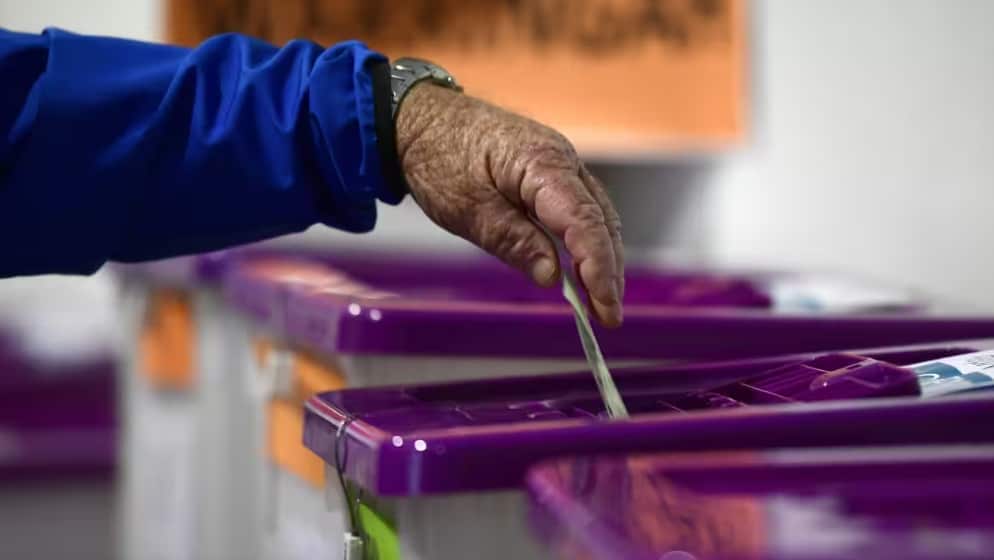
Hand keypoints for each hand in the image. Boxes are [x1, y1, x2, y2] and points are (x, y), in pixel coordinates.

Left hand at [396, 84, 624, 326]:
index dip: (598, 268)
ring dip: (603, 260)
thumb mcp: (468, 208)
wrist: (420, 118)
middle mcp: (563, 160)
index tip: (602, 306)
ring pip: (597, 217)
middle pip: (601, 221)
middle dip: (609, 272)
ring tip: (602, 303)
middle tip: (608, 318)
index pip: (585, 222)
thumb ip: (513, 241)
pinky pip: (581, 209)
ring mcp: (560, 164)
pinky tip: (584, 270)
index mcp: (544, 164)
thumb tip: (553, 278)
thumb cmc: (438, 156)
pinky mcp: (551, 173)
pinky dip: (587, 242)